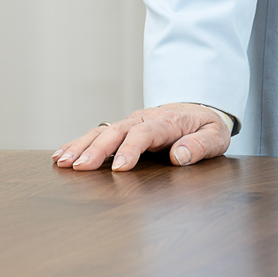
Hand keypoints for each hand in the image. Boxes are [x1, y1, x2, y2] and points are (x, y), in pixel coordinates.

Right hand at [52, 103, 231, 172]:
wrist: (199, 108)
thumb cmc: (207, 126)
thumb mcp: (216, 136)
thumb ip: (200, 145)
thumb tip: (179, 156)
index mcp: (168, 121)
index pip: (147, 133)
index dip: (131, 149)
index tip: (119, 168)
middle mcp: (145, 118)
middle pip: (118, 131)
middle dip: (98, 148)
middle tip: (79, 166)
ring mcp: (131, 122)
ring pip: (103, 130)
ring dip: (82, 145)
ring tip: (62, 162)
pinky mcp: (123, 128)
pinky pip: (99, 133)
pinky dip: (79, 142)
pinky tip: (61, 155)